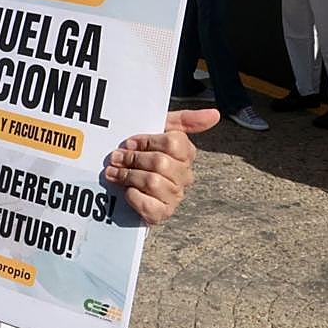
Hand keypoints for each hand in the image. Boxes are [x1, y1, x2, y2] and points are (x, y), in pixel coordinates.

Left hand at [104, 108, 218, 224]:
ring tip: (113, 172)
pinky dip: (133, 197)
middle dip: (133, 159)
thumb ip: (185, 120)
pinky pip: (148, 205)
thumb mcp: (161, 129)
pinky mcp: (162, 214)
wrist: (124, 178)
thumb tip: (215, 114)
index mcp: (185, 154)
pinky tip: (126, 191)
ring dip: (127, 176)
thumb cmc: (145, 152)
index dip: (147, 141)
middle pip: (160, 162)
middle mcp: (184, 176)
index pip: (172, 143)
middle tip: (115, 158)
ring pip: (152, 182)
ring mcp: (174, 196)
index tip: (129, 143)